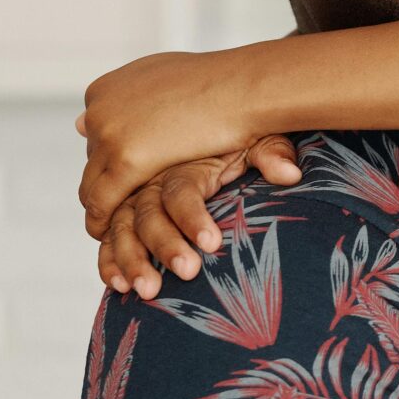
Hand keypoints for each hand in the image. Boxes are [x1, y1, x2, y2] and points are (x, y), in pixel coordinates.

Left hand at [78, 49, 292, 232]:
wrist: (245, 87)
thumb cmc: (224, 87)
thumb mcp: (168, 84)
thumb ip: (130, 105)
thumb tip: (78, 125)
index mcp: (109, 89)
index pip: (97, 135)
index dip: (113, 162)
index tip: (127, 181)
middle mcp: (102, 107)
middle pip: (93, 160)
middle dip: (107, 184)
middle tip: (122, 211)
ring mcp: (109, 131)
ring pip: (91, 184)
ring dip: (102, 208)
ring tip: (114, 231)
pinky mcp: (125, 159)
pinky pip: (100, 202)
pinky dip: (103, 222)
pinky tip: (115, 236)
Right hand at [97, 137, 304, 298]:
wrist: (210, 108)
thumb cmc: (234, 129)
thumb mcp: (256, 134)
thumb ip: (270, 152)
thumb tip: (290, 173)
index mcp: (181, 158)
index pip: (181, 191)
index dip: (193, 218)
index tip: (213, 243)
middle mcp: (150, 173)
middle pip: (145, 211)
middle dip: (162, 246)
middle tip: (186, 273)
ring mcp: (132, 190)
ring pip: (120, 224)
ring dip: (130, 259)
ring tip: (147, 290)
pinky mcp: (123, 204)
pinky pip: (108, 230)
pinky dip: (109, 257)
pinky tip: (118, 285)